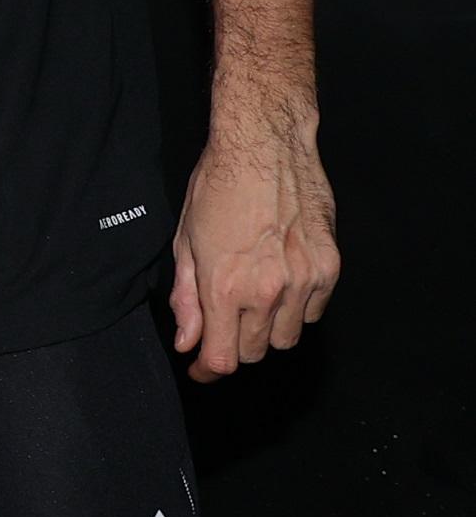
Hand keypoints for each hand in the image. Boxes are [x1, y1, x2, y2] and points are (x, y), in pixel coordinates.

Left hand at [170, 101, 339, 380]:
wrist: (265, 146)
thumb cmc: (217, 186)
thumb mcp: (185, 240)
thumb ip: (187, 297)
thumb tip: (187, 341)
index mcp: (225, 287)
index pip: (223, 358)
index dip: (208, 370)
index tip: (202, 368)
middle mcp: (268, 292)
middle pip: (255, 352)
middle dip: (234, 345)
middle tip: (223, 324)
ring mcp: (304, 282)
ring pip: (288, 337)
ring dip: (268, 329)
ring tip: (253, 298)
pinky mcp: (330, 269)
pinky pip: (315, 312)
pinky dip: (298, 309)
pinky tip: (281, 282)